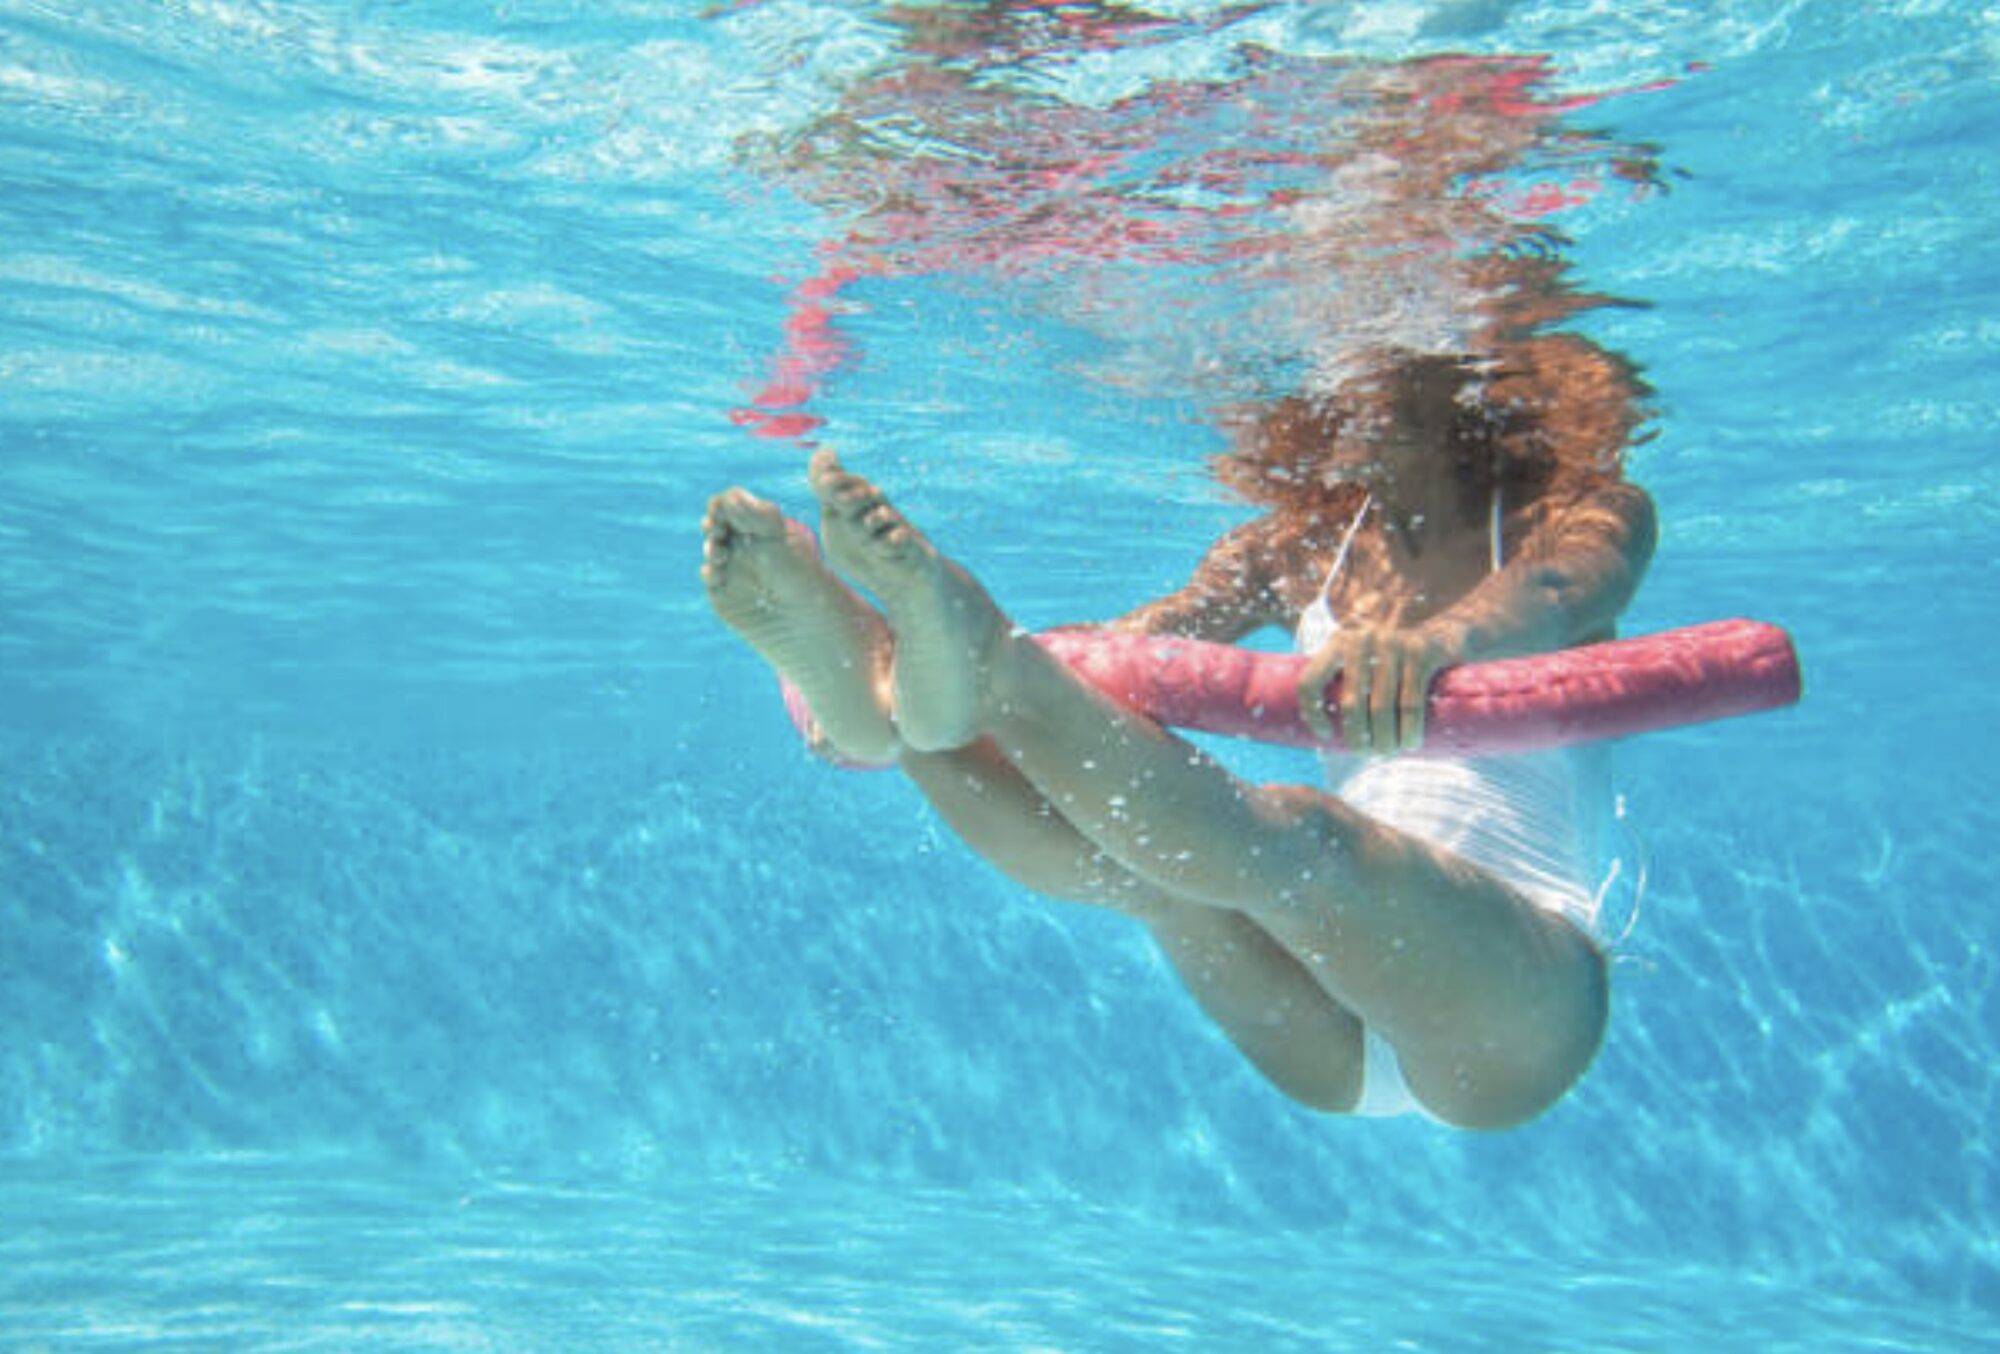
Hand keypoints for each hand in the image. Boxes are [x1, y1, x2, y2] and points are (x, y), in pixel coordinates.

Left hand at [1296, 622, 1468, 754]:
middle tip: (1368, 753)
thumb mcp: (1364, 658)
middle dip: (1358, 738)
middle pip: (1350, 704)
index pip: (1311, 682)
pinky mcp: (1421, 652)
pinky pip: (1410, 702)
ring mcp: (1392, 644)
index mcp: (1337, 643)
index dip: (1312, 715)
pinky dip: (1409, 730)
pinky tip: (1409, 744)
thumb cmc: (1395, 655)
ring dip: (1384, 740)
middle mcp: (1361, 640)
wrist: (1442, 628)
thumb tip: (1328, 737)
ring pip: (1381, 708)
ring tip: (1387, 753)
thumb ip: (1346, 682)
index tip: (1327, 735)